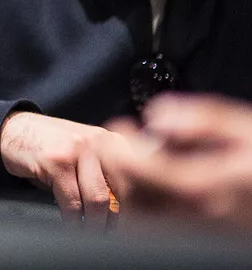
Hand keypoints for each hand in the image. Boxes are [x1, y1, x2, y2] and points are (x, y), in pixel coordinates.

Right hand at [1, 110, 130, 224]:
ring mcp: (76, 150)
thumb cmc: (49, 144)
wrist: (12, 128)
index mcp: (110, 141)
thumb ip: (103, 173)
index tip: (129, 224)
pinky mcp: (55, 162)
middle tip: (108, 233)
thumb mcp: (83, 151)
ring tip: (90, 232)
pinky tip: (71, 223)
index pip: (136, 179)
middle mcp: (97, 142)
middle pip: (121, 191)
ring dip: (94, 224)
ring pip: (97, 199)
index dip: (135, 207)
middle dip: (115, 219)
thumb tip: (121, 211)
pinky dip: (73, 220)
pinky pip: (71, 202)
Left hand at [105, 95, 251, 230]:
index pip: (137, 169)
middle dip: (119, 171)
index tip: (120, 128)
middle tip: (124, 145)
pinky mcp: (202, 241)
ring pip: (143, 221)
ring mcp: (199, 234)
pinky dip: (149, 209)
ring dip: (132, 191)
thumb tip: (157, 116)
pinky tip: (161, 187)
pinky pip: (160, 231)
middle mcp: (196, 218)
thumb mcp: (248, 129)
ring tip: (142, 164)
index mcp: (203, 187)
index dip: (119, 145)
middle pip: (132, 200)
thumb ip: (202, 120)